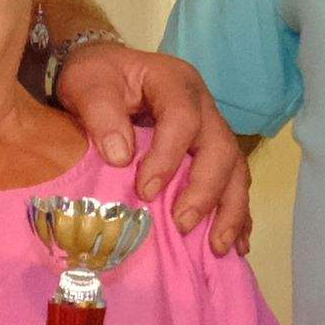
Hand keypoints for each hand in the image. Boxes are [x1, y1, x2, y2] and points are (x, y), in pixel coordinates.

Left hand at [49, 36, 245, 245]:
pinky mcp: (210, 154)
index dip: (168, 156)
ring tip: (218, 247)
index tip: (145, 191)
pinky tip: (236, 245)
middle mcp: (202, 106)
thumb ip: (100, 113)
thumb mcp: (87, 84)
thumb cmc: (95, 79)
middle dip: (206, 190)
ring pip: (235, 168)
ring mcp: (211, 131)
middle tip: (182, 224)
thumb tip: (121, 157)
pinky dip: (237, 214)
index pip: (182, 118)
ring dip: (230, 209)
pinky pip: (233, 184)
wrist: (102, 76)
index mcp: (174, 82)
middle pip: (220, 147)